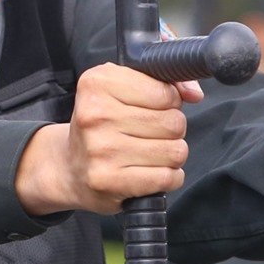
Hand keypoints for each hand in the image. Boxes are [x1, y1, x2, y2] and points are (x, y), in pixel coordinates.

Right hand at [15, 63, 203, 217]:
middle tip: (150, 134)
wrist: (69, 167)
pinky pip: (167, 178)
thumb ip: (164, 82)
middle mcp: (95, 114)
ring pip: (175, 151)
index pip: (165, 92)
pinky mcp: (109, 181)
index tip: (153, 108)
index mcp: (97, 83)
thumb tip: (194, 93)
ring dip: (171, 155)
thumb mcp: (122, 89)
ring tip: (150, 154)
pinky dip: (168, 178)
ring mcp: (101, 149)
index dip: (169, 102)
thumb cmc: (101, 126)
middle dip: (171, 130)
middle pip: (173, 122)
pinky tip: (150, 173)